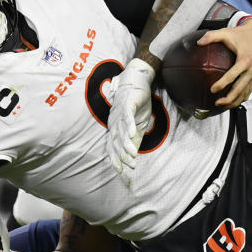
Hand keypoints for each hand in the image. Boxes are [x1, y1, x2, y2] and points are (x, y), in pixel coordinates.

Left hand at [106, 58, 154, 185]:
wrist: (137, 80)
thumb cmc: (136, 103)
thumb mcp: (138, 124)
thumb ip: (135, 138)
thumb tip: (133, 154)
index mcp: (115, 128)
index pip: (113, 146)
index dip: (116, 158)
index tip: (121, 171)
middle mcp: (115, 122)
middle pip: (117, 141)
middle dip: (122, 155)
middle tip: (130, 166)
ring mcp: (120, 113)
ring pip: (122, 132)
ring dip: (127, 144)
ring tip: (132, 156)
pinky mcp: (128, 104)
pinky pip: (128, 116)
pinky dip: (129, 125)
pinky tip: (132, 134)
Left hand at [201, 18, 251, 108]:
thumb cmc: (241, 34)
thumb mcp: (226, 32)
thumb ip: (212, 36)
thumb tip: (199, 42)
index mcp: (245, 59)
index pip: (233, 75)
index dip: (222, 84)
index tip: (212, 90)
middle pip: (240, 89)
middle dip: (229, 98)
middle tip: (217, 102)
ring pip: (246, 92)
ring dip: (235, 101)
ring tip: (223, 105)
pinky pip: (249, 90)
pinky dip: (241, 98)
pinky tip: (232, 101)